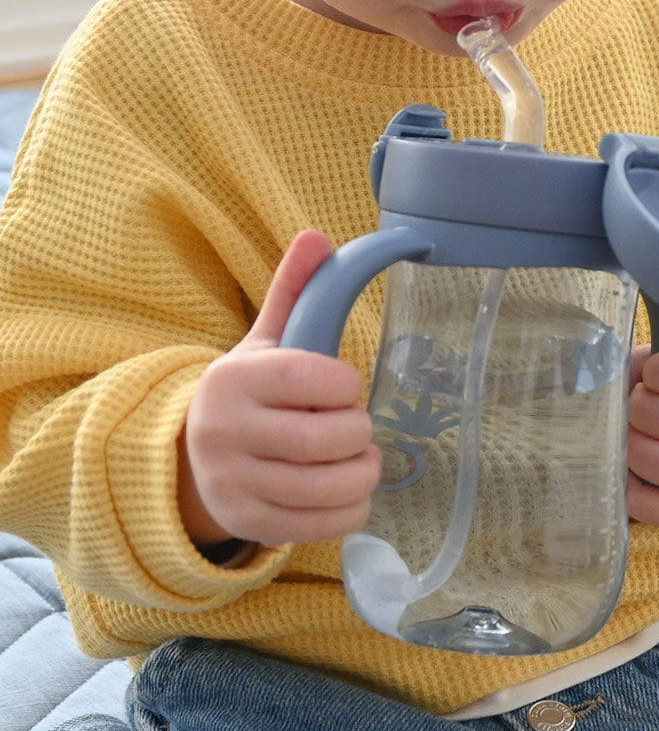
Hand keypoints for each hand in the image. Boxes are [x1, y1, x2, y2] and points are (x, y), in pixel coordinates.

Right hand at [178, 229, 380, 548]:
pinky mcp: (247, 523)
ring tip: (362, 458)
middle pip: (325, 438)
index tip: (345, 386)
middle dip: (358, 431)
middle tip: (356, 426)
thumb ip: (293, 292)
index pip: (309, 377)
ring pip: (328, 485)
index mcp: (234, 379)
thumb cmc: (250, 394)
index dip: (344, 384)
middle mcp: (224, 432)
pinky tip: (349, 491)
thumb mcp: (265, 341)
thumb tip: (318, 236)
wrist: (193, 457)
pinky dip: (351, 509)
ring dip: (363, 472)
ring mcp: (233, 483)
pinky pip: (321, 524)